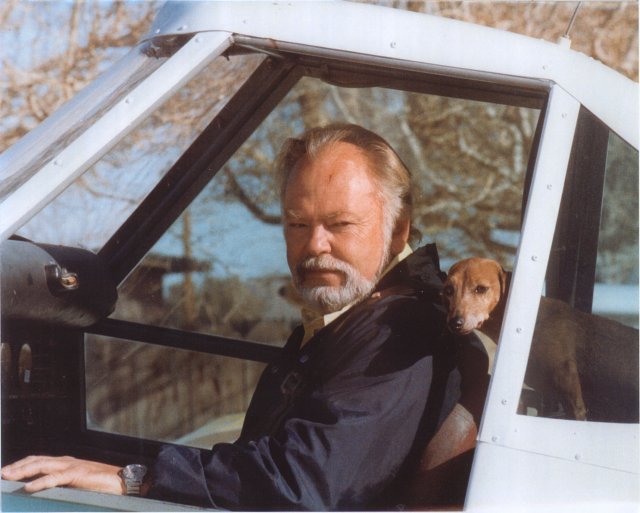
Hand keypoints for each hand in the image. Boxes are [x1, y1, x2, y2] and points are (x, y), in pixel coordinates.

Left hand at [1, 455, 123, 494]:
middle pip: (36, 460)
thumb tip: (46, 492)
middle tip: (2, 473)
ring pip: (42, 466)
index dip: (23, 465)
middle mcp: (66, 462)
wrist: (122, 481)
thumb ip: (63, 484)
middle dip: (17, 466)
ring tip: (9, 476)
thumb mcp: (77, 483)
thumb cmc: (101, 484)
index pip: (39, 460)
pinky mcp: (76, 474)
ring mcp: (71, 467)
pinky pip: (55, 478)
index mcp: (65, 463)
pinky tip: (29, 487)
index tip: (8, 471)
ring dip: (23, 471)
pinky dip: (40, 482)